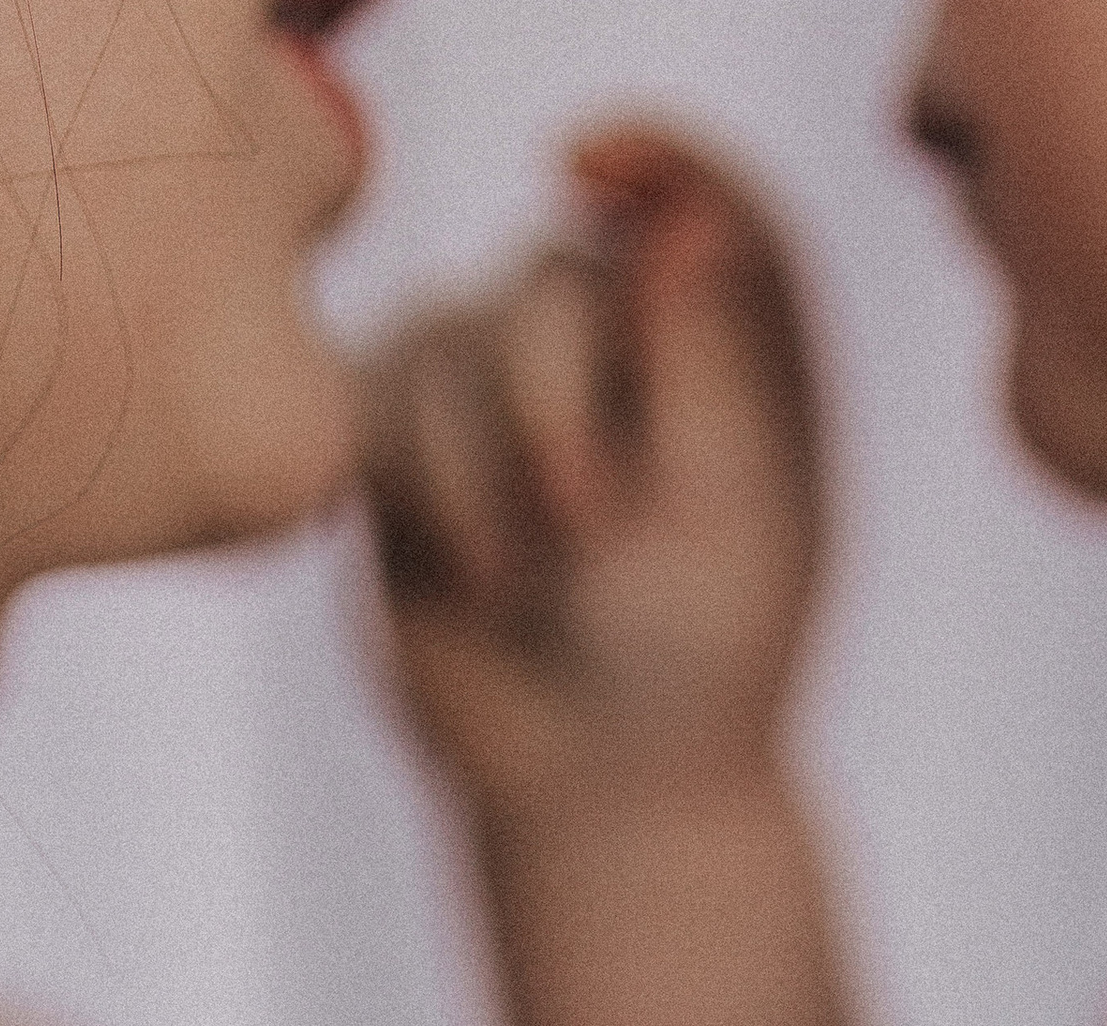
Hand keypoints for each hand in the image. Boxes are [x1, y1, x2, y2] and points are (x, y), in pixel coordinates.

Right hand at [358, 130, 826, 831]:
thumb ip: (711, 361)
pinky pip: (374, 401)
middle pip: (555, 275)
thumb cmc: (694, 666)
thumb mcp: (732, 517)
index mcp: (730, 346)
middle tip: (588, 523)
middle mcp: (613, 342)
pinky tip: (468, 574)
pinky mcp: (404, 443)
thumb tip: (680, 217)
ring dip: (482, 466)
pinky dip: (419, 484)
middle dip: (556, 394)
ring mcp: (497, 384)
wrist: (595, 788)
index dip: (650, 156)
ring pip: (449, 334)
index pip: (699, 199)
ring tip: (522, 588)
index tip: (584, 165)